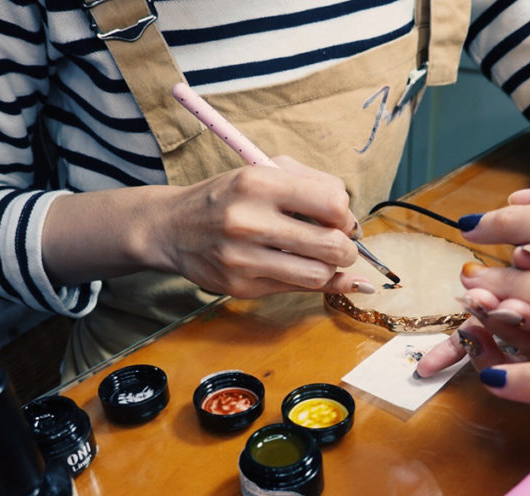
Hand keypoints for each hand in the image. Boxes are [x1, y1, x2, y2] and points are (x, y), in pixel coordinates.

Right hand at [162, 156, 370, 297]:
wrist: (173, 228)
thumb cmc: (230, 197)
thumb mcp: (265, 172)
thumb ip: (314, 187)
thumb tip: (356, 228)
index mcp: (259, 182)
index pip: (333, 203)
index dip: (346, 214)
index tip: (339, 219)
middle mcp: (250, 220)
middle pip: (331, 244)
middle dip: (347, 248)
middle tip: (340, 245)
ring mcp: (243, 258)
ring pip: (318, 274)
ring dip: (333, 269)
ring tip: (323, 259)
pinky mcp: (241, 286)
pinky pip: (298, 290)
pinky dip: (319, 284)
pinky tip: (325, 278)